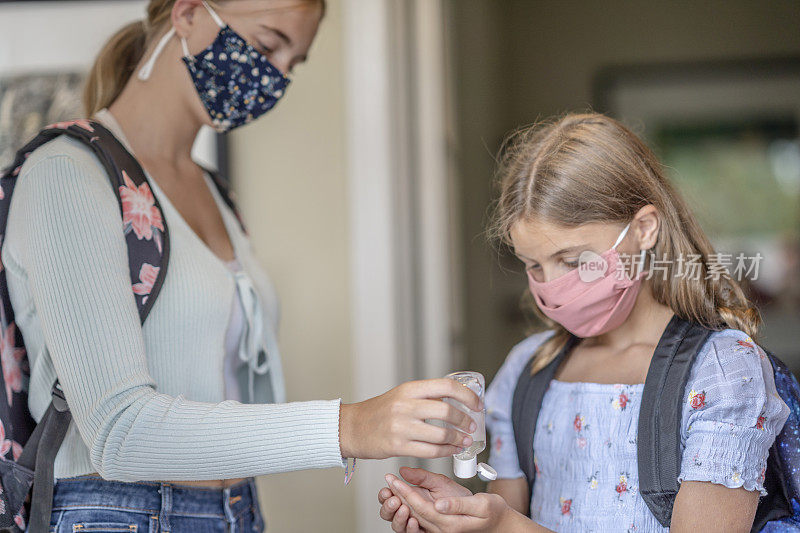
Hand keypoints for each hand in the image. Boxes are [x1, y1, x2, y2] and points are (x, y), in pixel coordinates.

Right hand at [339, 379, 481, 458]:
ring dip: (458, 440)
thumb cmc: (379, 412)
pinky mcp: (398, 446)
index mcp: (409, 389)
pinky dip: (446, 452)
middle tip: (471, 426)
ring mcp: (401, 427)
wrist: (352, 428)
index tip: (477, 405)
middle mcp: (405, 405)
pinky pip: (430, 452)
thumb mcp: (401, 395)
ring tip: (464, 441)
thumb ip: (426, 397)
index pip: (446, 387)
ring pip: (441, 435)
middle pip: (447, 412)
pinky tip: (451, 450)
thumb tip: (457, 402)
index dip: (467, 396)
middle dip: (464, 421)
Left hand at [385, 473, 513, 532]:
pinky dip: (410, 505)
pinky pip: (420, 517)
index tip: (393, 478)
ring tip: (391, 487)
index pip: (420, 507)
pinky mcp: (441, 526)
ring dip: (401, 501)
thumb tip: (438, 504)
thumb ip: (457, 504)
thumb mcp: (481, 504)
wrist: (501, 524)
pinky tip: (403, 495)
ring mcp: (440, 530)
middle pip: (412, 512)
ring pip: (413, 515)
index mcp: (450, 524)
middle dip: (398, 495)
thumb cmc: (493, 512)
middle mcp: (442, 530)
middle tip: (387, 479)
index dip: (405, 491)